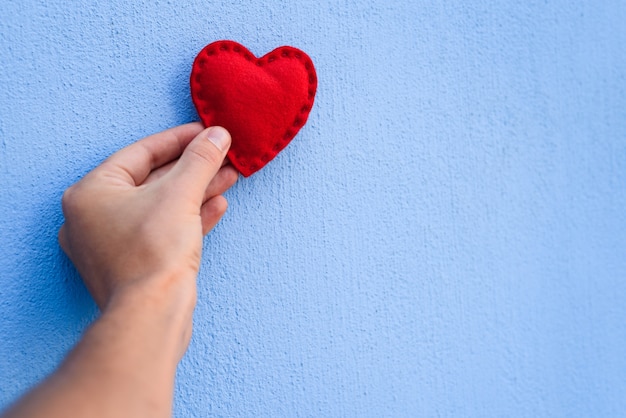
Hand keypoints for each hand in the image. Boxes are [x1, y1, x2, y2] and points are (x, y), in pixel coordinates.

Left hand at [58, 123, 236, 311]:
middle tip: (222, 156)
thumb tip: (217, 135)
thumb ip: (199, 159)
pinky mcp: (132, 265)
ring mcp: (112, 244)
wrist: (151, 315)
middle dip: (193, 168)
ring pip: (161, 207)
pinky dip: (189, 218)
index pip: (140, 153)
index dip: (178, 139)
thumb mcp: (180, 194)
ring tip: (228, 177)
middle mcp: (94, 217)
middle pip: (152, 180)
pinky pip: (162, 230)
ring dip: (196, 191)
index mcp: (90, 193)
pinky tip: (216, 206)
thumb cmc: (152, 254)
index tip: (205, 132)